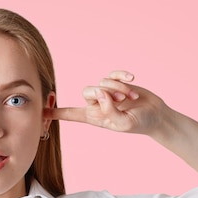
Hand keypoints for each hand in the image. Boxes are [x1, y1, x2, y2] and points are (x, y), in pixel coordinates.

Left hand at [46, 71, 170, 135]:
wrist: (155, 116)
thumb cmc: (139, 123)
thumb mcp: (124, 123)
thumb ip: (110, 110)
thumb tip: (100, 92)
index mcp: (94, 117)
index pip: (72, 115)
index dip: (57, 113)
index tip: (41, 113)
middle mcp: (98, 104)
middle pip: (87, 91)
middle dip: (106, 93)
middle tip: (122, 100)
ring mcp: (107, 93)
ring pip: (102, 82)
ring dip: (118, 87)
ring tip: (131, 98)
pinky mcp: (117, 83)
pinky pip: (112, 74)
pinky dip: (122, 76)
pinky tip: (132, 78)